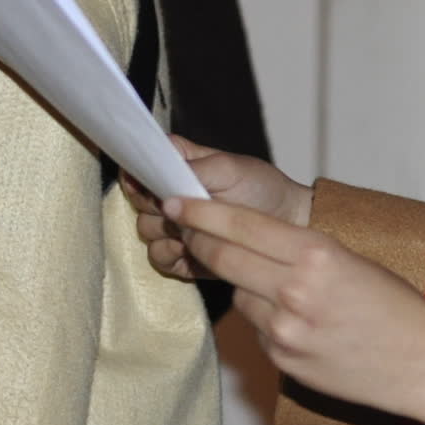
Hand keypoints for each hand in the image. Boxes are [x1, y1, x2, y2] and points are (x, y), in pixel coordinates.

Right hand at [129, 136, 310, 278]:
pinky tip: (192, 250)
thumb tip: (160, 179)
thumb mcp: (230, 168)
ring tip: (194, 231)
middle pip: (137, 203)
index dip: (138, 175)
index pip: (137, 165)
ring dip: (166, 234)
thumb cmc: (262, 187)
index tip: (148, 185)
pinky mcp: (180, 256)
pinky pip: (158, 259)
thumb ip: (193, 168)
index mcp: (174, 164)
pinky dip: (171, 257)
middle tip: (182, 210)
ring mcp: (173, 226)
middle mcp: (168, 194)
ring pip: (145, 232)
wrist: (287, 224)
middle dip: (157, 209)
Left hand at [165, 194, 424, 424]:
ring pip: (238, 294)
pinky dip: (265, 318)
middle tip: (183, 226)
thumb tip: (247, 237)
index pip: (240, 225)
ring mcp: (285, 329)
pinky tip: (296, 322)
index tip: (176, 200)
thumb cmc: (396, 307)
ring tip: (277, 286)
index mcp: (316, 254)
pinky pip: (257, 328)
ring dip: (243, 284)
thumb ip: (298, 249)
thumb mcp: (351, 259)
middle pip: (222, 257)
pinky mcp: (282, 359)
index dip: (201, 212)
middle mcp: (294, 290)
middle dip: (198, 239)